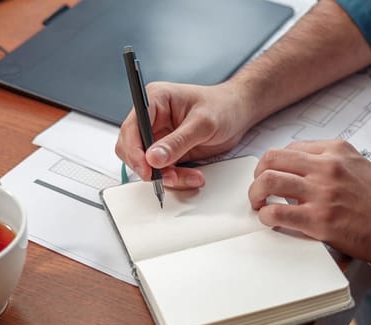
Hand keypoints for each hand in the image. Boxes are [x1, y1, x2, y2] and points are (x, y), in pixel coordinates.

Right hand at [115, 81, 257, 188]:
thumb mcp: (203, 123)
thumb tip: (153, 158)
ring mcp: (159, 135)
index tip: (147, 170)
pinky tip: (193, 176)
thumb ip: (178, 142)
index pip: (131, 127)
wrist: (239, 113)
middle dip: (150, 167)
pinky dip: (176, 177)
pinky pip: (163, 170)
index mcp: (155, 100)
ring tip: (190, 177)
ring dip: (166, 176)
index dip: (134, 151)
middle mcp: (152, 117)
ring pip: (147, 164)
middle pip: (133, 148)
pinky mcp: (168, 150)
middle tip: (169, 177)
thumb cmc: (223, 107)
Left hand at [248, 140, 370, 265]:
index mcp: (338, 151)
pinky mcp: (318, 220)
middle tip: (258, 188)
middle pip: (273, 158)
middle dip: (259, 173)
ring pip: (268, 181)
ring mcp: (322, 192)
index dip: (277, 163)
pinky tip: (270, 220)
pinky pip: (276, 212)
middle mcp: (328, 167)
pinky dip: (266, 216)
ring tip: (258, 204)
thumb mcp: (363, 168)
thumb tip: (307, 168)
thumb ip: (335, 164)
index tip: (274, 174)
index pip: (292, 148)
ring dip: (255, 194)